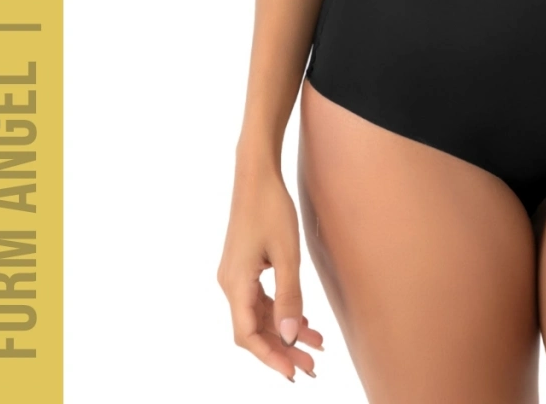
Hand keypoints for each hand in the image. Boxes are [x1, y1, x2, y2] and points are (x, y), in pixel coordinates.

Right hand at [217, 166, 323, 381]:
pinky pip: (259, 300)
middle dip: (282, 349)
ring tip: (315, 345)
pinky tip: (302, 320)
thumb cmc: (271, 207)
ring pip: (258, 316)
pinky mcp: (243, 268)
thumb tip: (289, 336)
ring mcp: (235, 276)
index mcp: (236, 283)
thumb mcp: (287, 253)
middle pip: (253, 330)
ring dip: (284, 331)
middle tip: (311, 366)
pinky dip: (279, 312)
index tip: (293, 372)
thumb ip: (289, 296)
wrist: (256, 174)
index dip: (270, 357)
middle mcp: (230, 284)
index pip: (248, 335)